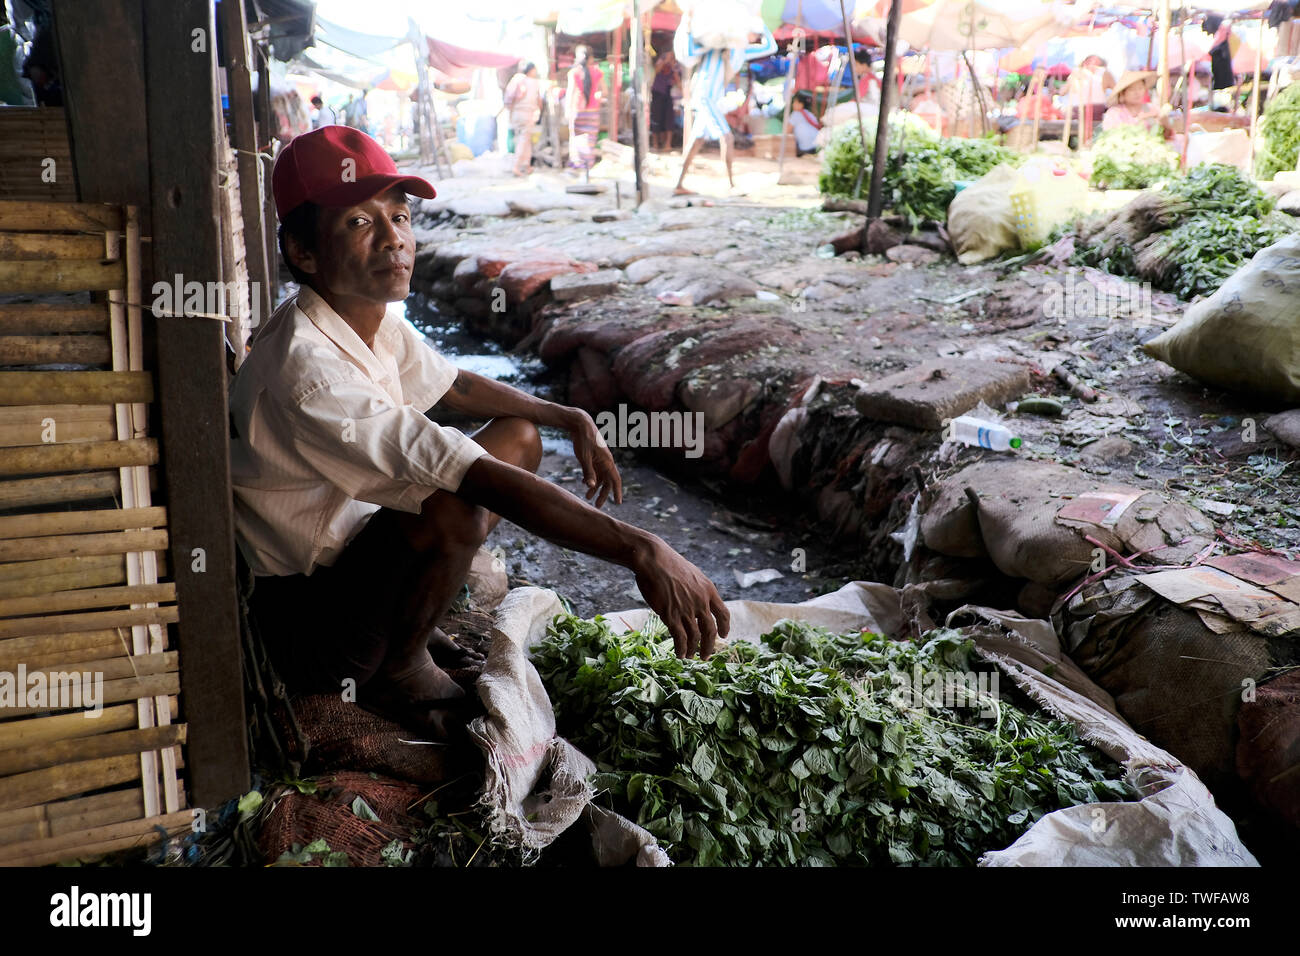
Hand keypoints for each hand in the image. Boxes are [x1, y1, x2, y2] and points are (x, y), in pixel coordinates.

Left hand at [562, 407, 621, 507]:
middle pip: (607, 481)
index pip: (615, 480)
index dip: (617, 492)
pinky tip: (583, 484)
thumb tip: (591, 486)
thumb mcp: (584, 457)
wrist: (580, 423)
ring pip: (600, 477)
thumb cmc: (583, 439)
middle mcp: (605, 461)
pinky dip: (590, 478)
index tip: (618, 503)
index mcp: (607, 461)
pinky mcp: (593, 457)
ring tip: (587, 497)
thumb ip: (588, 472)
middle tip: (597, 506)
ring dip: (594, 487)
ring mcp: (599, 459)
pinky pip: (594, 471)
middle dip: (603, 494)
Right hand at [632, 537, 729, 658]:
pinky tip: (679, 654)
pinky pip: (680, 638)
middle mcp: (701, 602)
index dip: (724, 627)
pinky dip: (681, 649)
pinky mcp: (671, 615)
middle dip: (709, 646)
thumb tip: (695, 597)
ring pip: (695, 637)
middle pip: (710, 630)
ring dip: (693, 649)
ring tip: (690, 656)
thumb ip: (696, 588)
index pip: (723, 613)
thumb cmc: (668, 563)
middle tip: (706, 655)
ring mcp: (686, 609)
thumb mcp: (691, 573)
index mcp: (708, 590)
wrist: (654, 559)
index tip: (723, 635)